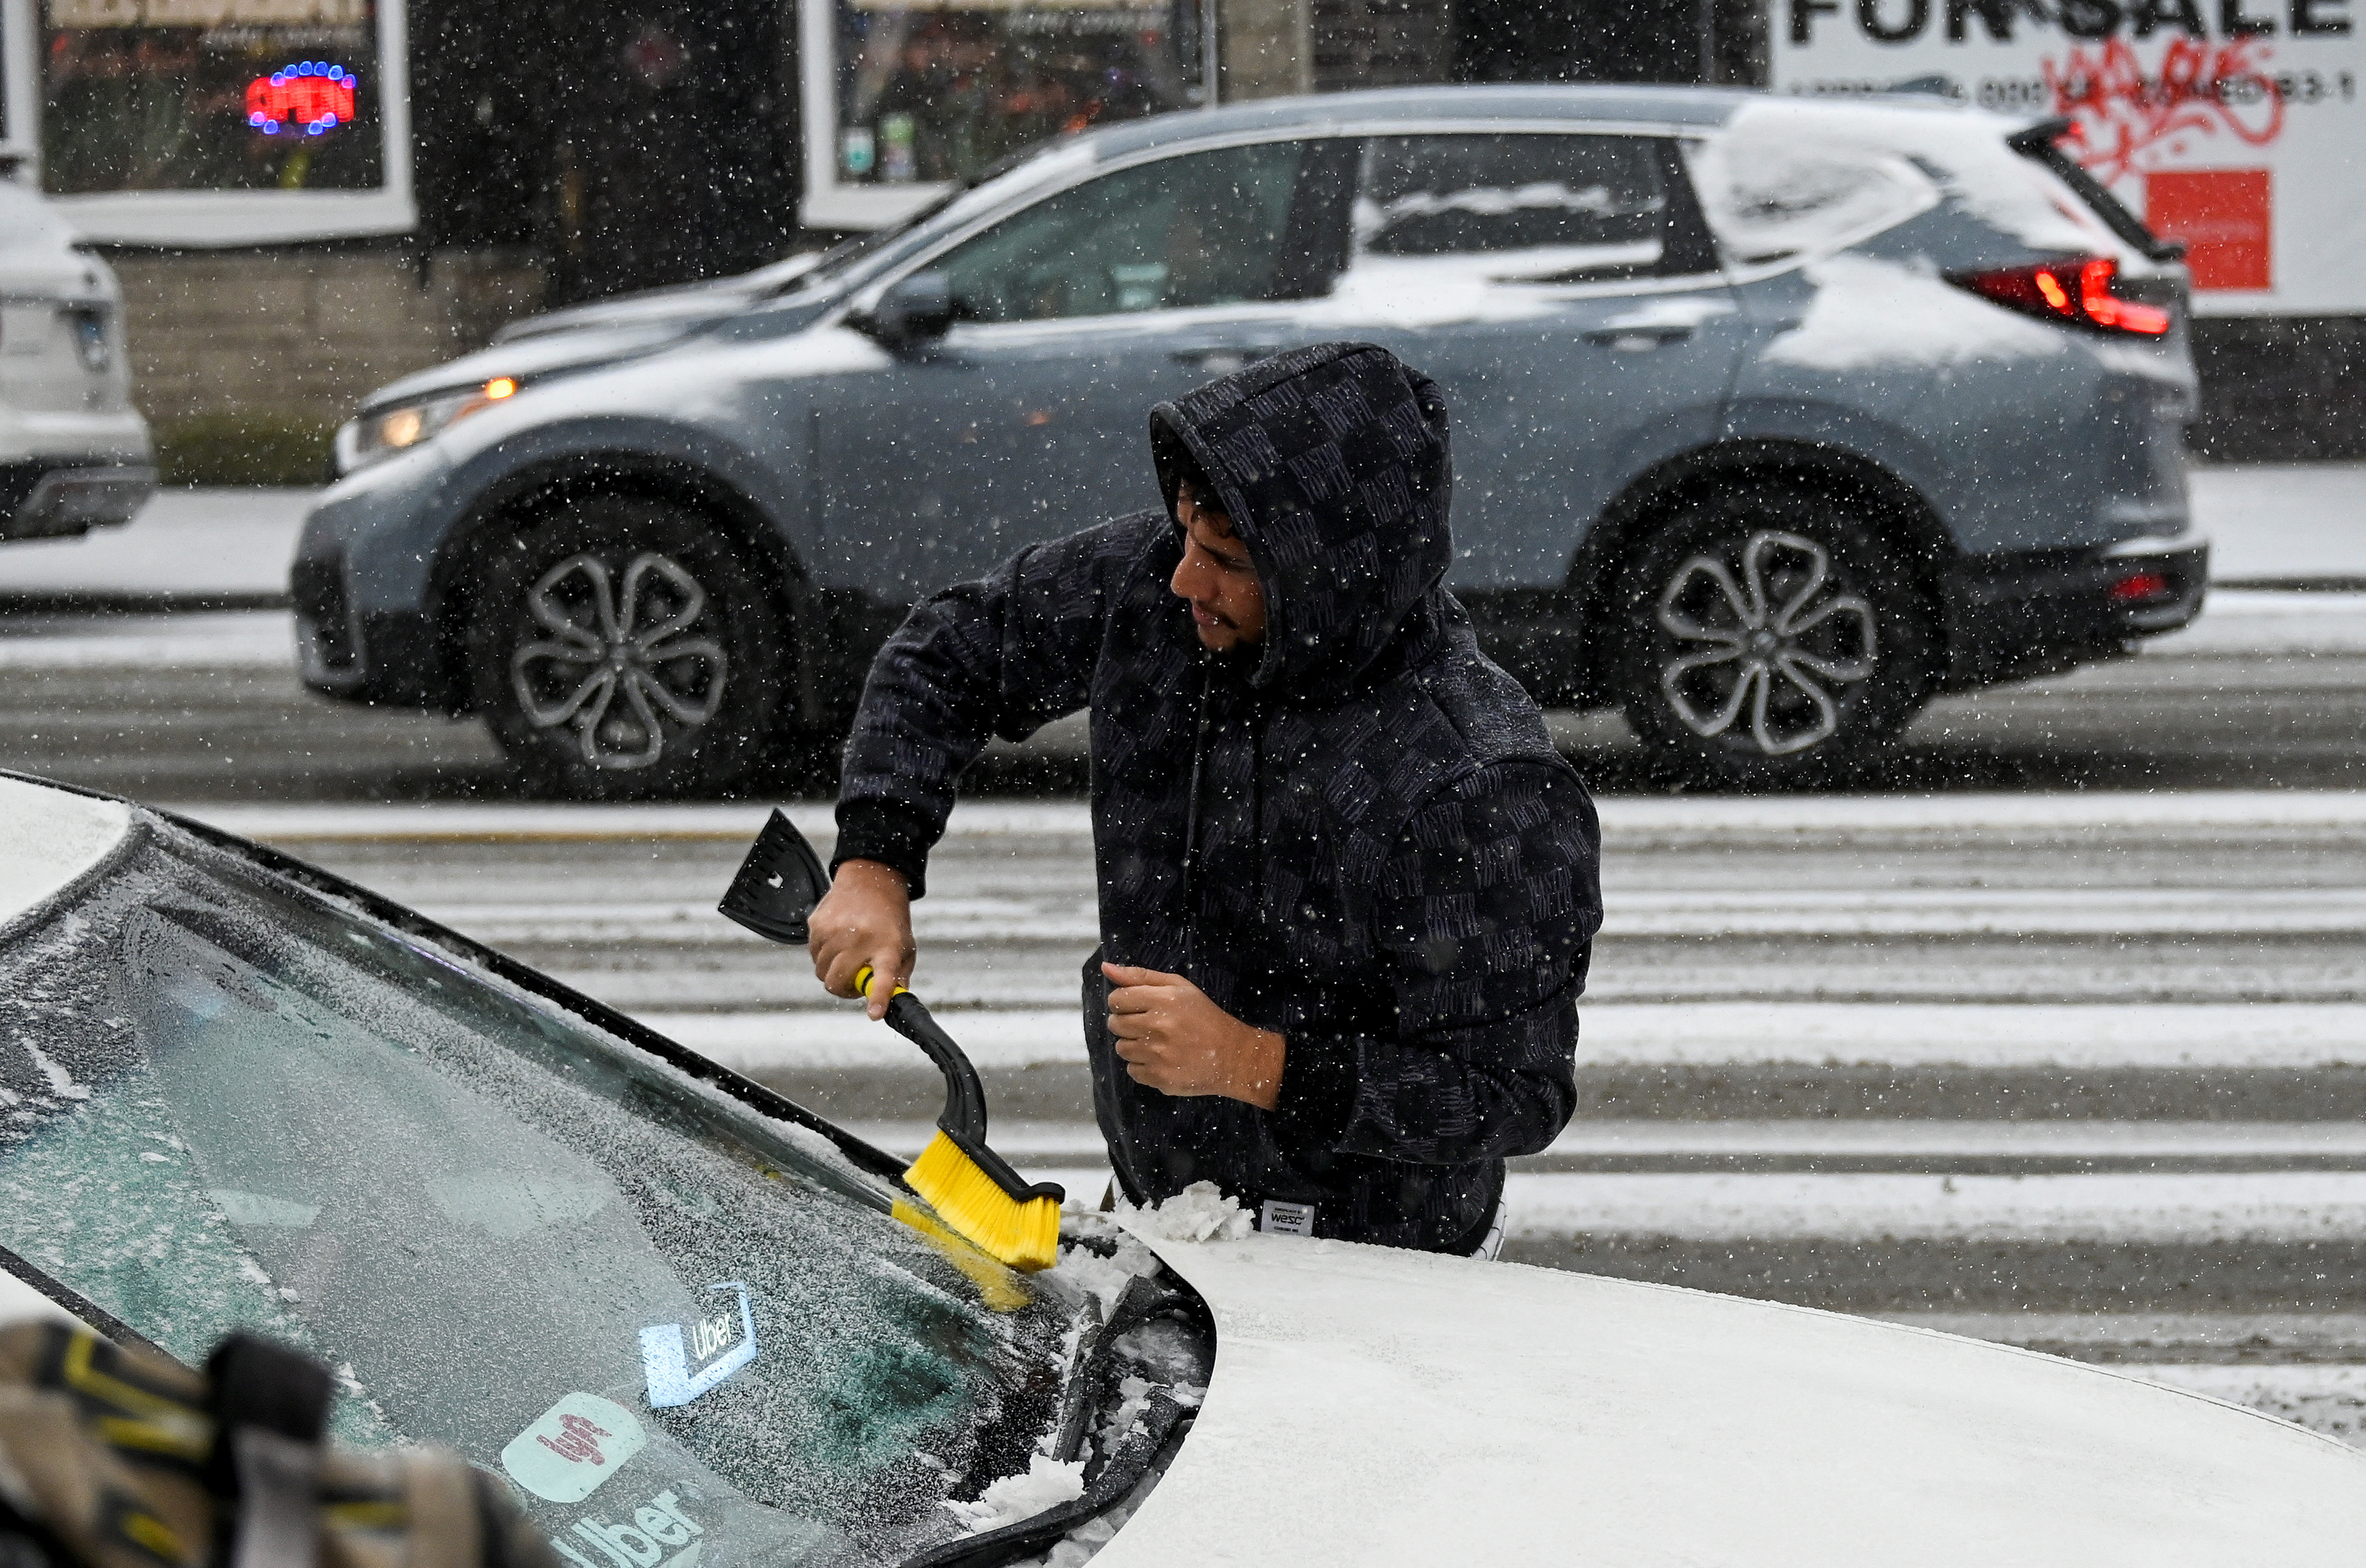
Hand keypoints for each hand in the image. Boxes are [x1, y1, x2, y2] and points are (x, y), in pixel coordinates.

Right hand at [810, 859, 913, 1019]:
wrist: (872, 880)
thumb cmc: (890, 921)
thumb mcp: (904, 949)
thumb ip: (897, 979)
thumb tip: (889, 1006)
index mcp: (887, 947)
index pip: (883, 977)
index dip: (877, 997)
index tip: (874, 1014)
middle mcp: (861, 939)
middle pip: (837, 982)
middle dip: (843, 989)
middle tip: (855, 980)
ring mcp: (836, 930)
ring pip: (821, 971)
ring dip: (832, 970)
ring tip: (848, 954)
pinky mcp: (817, 924)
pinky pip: (813, 954)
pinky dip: (823, 954)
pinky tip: (838, 939)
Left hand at [1102, 962, 1284, 1108]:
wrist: (1232, 1055)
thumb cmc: (1203, 1016)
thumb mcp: (1178, 987)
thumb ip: (1140, 977)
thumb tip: (1106, 968)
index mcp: (1163, 1000)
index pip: (1117, 999)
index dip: (1123, 1002)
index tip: (1136, 1006)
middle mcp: (1158, 1027)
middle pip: (1115, 1024)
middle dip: (1127, 1023)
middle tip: (1149, 1025)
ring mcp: (1158, 1055)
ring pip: (1121, 1049)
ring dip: (1134, 1045)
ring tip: (1157, 1043)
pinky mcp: (1160, 1077)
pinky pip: (1132, 1070)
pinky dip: (1143, 1066)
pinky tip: (1162, 1059)